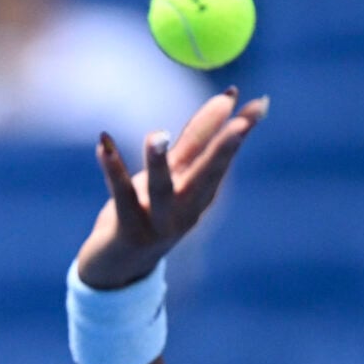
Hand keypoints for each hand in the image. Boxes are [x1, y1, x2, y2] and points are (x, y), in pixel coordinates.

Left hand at [77, 87, 267, 289]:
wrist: (117, 266)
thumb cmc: (147, 212)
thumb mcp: (174, 176)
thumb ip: (196, 139)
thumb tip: (227, 97)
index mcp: (199, 195)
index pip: (222, 158)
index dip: (239, 130)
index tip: (260, 103)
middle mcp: (185, 211)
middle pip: (206, 177)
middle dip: (223, 150)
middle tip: (239, 123)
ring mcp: (158, 224)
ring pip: (161, 189)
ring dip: (158, 162)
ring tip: (156, 135)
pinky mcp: (128, 231)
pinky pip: (120, 195)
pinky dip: (112, 168)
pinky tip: (103, 144)